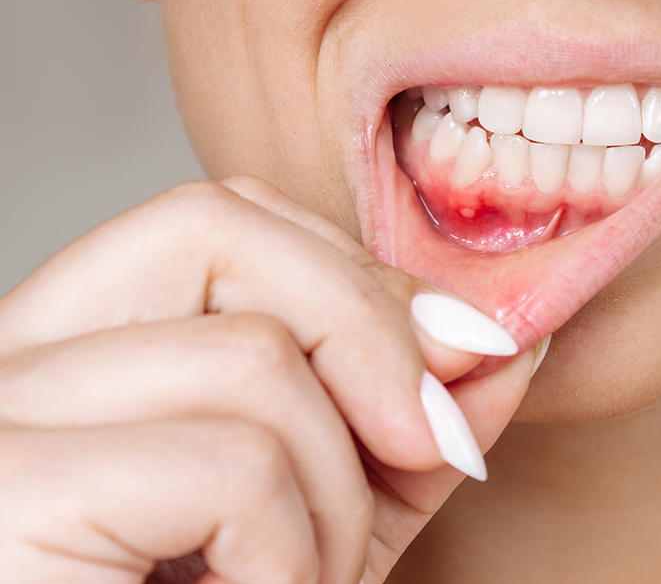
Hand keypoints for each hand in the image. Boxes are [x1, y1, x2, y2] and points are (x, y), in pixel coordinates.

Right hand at [0, 176, 541, 583]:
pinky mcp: (10, 491)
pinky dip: (289, 553)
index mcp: (74, 348)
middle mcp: (9, 357)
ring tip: (302, 581)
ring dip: (333, 492)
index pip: (220, 220)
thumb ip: (408, 424)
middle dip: (367, 329)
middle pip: (213, 225)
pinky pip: (231, 463)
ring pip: (248, 356)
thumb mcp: (333, 515)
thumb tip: (503, 343)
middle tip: (433, 444)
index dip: (359, 275)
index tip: (466, 355)